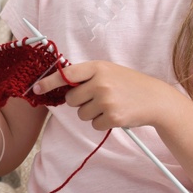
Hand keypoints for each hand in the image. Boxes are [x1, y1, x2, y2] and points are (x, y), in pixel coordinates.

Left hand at [29, 59, 190, 133]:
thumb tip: (60, 86)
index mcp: (97, 67)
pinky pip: (93, 124)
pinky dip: (102, 123)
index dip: (49, 82)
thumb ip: (87, 75)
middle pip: (71, 99)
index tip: (36, 88)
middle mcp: (100, 82)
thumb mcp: (109, 71)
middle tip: (97, 98)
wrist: (155, 99)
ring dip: (91, 113)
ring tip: (110, 105)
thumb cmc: (129, 84)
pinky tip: (116, 114)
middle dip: (79, 101)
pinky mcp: (112, 117)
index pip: (66, 74)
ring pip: (81, 114)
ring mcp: (106, 100)